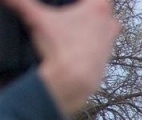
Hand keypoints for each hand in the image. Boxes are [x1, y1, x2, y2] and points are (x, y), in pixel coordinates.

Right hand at [1, 0, 120, 119]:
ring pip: (104, 26)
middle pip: (102, 8)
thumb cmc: (60, 48)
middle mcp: (109, 24)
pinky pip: (100, 44)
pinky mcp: (106, 58)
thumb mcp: (37, 19)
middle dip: (88, 8)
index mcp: (97, 9)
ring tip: (72, 27)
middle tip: (72, 10)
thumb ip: (21, 3)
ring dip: (92, 25)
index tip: (73, 3)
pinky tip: (75, 43)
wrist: (73, 79)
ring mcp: (110, 42)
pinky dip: (91, 42)